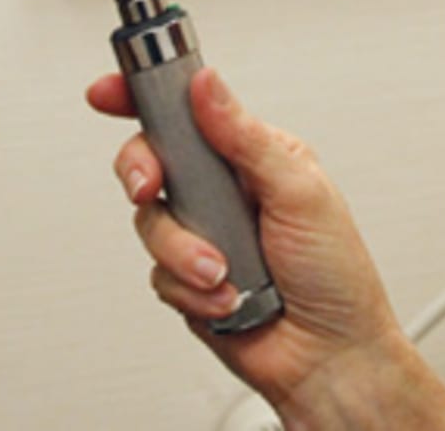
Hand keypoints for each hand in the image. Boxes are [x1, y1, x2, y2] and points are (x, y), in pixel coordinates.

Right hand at [86, 69, 444, 429]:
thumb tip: (207, 85)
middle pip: (152, 160)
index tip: (107, 92)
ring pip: (150, 222)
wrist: (330, 358)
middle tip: (151, 186)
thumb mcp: (300, 191)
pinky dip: (191, 288)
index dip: (142, 96)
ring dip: (184, 250)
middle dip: (144, 173)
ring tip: (223, 269)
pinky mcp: (187, 279)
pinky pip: (158, 273)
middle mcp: (223, 190)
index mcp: (253, 155)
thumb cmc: (336, 276)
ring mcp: (202, 235)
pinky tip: (226, 298)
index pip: (189, 112)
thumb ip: (246, 137)